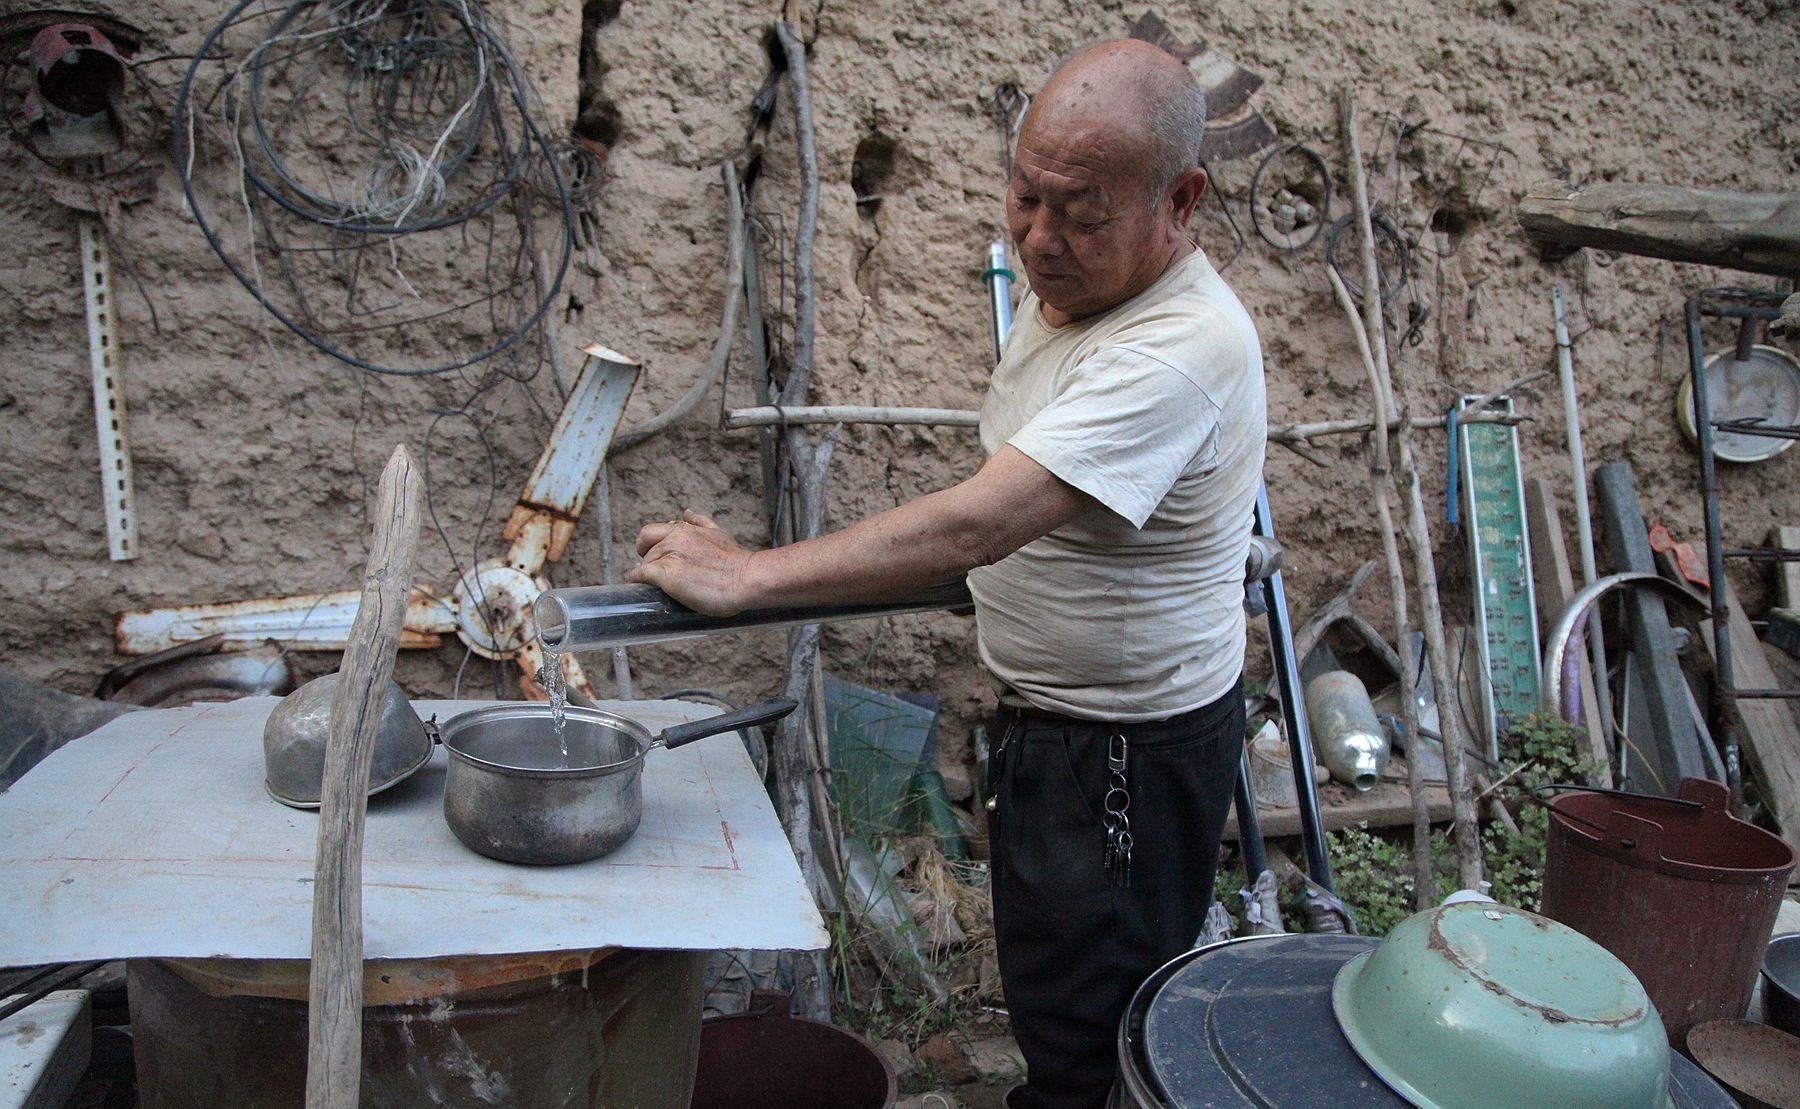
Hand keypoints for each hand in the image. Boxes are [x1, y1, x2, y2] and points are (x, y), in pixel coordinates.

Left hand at [627, 509, 756, 615]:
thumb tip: (686, 513)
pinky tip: (643, 588)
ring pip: (645, 563)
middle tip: (659, 575)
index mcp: (683, 530)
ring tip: (658, 585)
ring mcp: (669, 556)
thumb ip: (700, 522)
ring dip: (648, 574)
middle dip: (650, 562)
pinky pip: (641, 575)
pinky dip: (637, 580)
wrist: (745, 579)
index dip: (648, 545)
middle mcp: (673, 539)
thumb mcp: (718, 533)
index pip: (651, 532)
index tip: (653, 554)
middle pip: (647, 550)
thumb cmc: (736, 561)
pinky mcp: (666, 575)